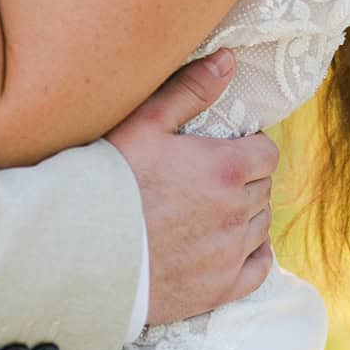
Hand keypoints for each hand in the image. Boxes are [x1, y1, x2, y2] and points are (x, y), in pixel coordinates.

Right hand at [104, 49, 276, 323]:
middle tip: (212, 175)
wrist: (82, 248)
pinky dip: (254, 254)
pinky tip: (233, 244)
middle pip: (263, 187)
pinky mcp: (219, 288)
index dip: (249, 146)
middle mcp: (237, 212)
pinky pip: (260, 269)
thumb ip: (191, 90)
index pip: (266, 153)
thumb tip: (229, 60)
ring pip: (261, 225)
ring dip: (246, 212)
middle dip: (245, 177)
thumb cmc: (109, 179)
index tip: (227, 147)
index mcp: (225, 168)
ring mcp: (230, 254)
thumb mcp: (145, 122)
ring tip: (213, 206)